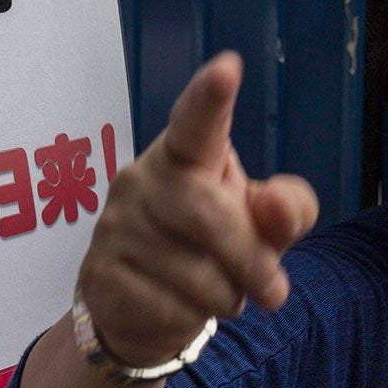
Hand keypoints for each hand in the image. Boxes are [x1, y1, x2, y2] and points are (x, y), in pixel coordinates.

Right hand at [77, 53, 318, 367]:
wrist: (143, 310)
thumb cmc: (212, 249)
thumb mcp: (262, 226)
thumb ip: (286, 209)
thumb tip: (277, 209)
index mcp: (186, 154)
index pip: (197, 121)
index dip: (210, 97)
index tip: (228, 68)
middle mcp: (142, 178)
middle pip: (209, 214)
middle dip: (251, 260)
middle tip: (275, 291)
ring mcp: (115, 225)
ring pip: (194, 272)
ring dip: (226, 296)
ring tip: (221, 294)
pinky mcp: (100, 272)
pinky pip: (167, 305)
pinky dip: (191, 318)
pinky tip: (181, 309)